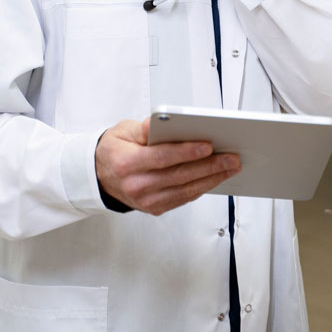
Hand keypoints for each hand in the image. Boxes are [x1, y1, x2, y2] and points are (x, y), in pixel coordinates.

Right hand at [95, 118, 240, 215]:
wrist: (100, 176)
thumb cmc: (115, 150)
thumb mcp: (123, 131)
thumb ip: (144, 128)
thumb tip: (163, 123)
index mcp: (128, 163)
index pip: (162, 157)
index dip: (186, 152)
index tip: (208, 146)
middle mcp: (137, 185)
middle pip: (179, 176)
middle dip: (209, 166)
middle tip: (231, 157)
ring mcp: (147, 200)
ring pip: (186, 190)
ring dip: (212, 179)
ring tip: (231, 167)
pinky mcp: (155, 208)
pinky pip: (184, 198)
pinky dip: (202, 187)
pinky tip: (216, 177)